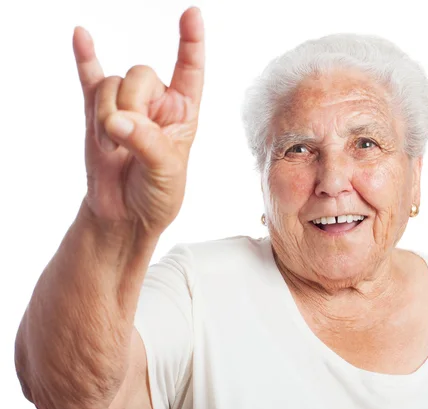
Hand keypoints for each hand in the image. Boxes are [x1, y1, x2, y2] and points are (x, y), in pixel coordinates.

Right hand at [73, 7, 204, 236]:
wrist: (125, 215)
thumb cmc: (157, 194)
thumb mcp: (166, 172)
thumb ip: (146, 143)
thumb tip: (118, 121)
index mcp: (183, 112)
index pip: (190, 70)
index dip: (191, 42)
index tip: (192, 14)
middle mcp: (156, 103)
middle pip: (140, 74)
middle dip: (131, 106)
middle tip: (130, 139)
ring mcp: (125, 105)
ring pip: (110, 84)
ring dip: (106, 117)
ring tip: (114, 147)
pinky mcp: (96, 113)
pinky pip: (88, 79)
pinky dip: (84, 59)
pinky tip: (81, 37)